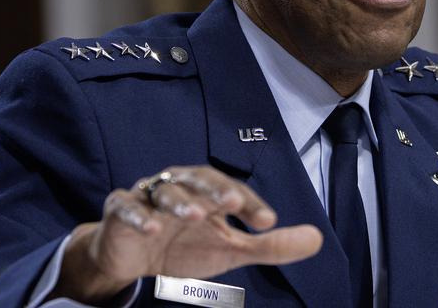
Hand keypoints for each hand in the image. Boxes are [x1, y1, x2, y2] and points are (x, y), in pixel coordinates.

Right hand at [50, 165, 322, 303]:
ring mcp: (147, 197)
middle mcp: (178, 186)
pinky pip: (127, 208)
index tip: (267, 222)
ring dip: (180, 201)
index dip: (249, 203)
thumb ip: (270, 245)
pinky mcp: (120, 211)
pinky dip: (139, 215)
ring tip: (197, 215)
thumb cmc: (183, 245)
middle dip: (215, 189)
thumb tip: (317, 239)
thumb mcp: (230, 249)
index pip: (231, 190)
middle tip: (232, 203)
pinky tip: (153, 227)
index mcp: (206, 191)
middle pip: (197, 178)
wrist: (131, 259)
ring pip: (163, 190)